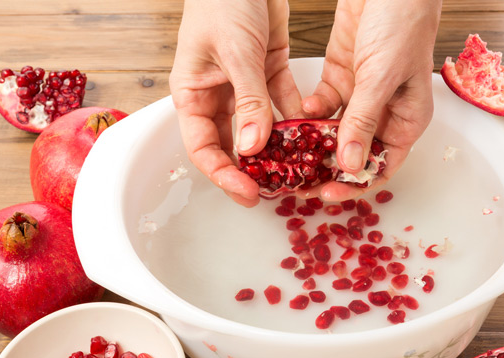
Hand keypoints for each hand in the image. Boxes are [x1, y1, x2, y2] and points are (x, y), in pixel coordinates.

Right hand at [169, 0, 303, 206]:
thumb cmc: (223, 0)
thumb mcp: (236, 52)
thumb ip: (248, 100)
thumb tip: (252, 147)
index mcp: (193, 92)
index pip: (203, 147)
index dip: (222, 174)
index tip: (247, 192)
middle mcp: (217, 94)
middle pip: (231, 144)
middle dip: (252, 170)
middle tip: (274, 191)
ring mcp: (244, 85)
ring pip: (259, 129)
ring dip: (277, 149)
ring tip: (297, 168)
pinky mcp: (268, 71)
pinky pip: (281, 103)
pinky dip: (295, 118)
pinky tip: (310, 133)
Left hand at [302, 0, 441, 200]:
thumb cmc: (401, 24)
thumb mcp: (381, 77)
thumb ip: (362, 122)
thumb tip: (348, 166)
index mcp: (407, 120)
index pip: (380, 166)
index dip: (354, 185)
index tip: (327, 194)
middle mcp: (384, 114)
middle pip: (353, 154)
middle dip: (327, 170)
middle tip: (299, 182)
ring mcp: (360, 98)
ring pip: (334, 134)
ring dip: (313, 145)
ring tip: (289, 159)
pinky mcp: (340, 79)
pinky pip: (322, 108)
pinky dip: (310, 114)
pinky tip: (298, 116)